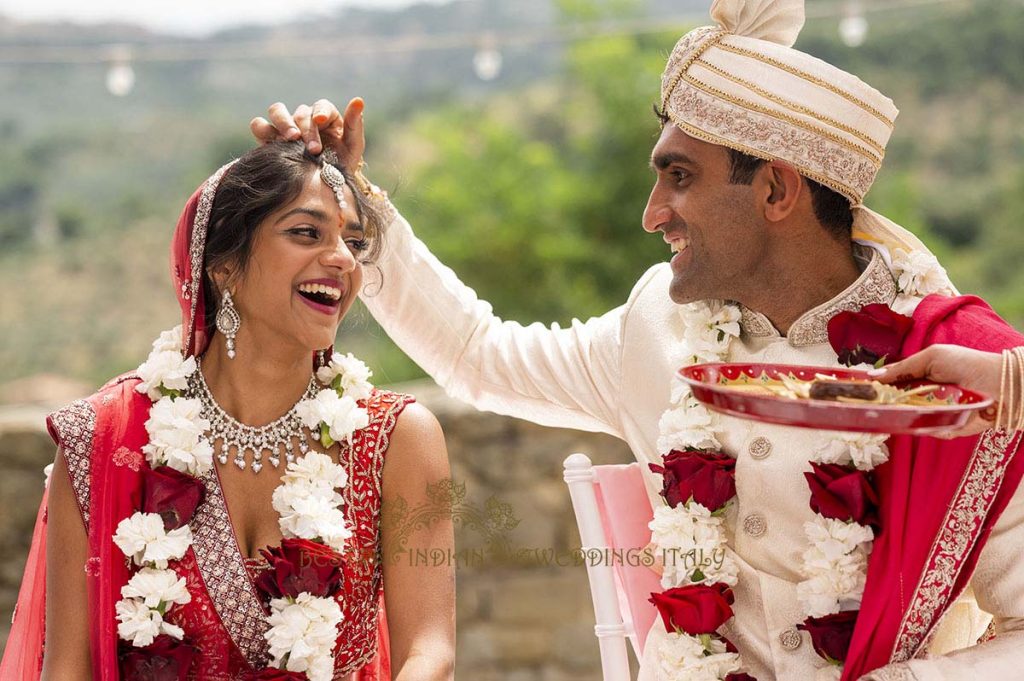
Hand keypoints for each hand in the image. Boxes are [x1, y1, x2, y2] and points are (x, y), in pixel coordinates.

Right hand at [250, 98, 365, 170]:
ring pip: (276, 111)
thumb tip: (359, 100)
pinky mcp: (269, 138)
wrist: (325, 187)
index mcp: (325, 117)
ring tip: (289, 140)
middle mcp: (304, 119)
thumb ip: (355, 124)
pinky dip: (262, 129)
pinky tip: (271, 144)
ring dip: (282, 122)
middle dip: (305, 127)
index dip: (321, 111)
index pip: (321, 106)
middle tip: (312, 148)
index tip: (321, 120)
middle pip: (299, 111)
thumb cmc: (342, 164)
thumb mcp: (353, 146)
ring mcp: (286, 127)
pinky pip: (259, 125)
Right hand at [869, 344, 1000, 436]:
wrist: (1003, 385)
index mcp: (918, 375)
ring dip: (914, 416)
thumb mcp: (932, 357)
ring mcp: (934, 413)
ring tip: (929, 406)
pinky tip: (949, 415)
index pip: (891, 384)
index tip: (862, 393)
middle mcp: (923, 395)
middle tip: (879, 407)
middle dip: (889, 406)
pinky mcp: (947, 427)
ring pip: (911, 420)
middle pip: (896, 405)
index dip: (877, 389)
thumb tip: (873, 377)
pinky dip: (936, 426)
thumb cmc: (968, 364)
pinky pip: (931, 431)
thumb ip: (903, 368)